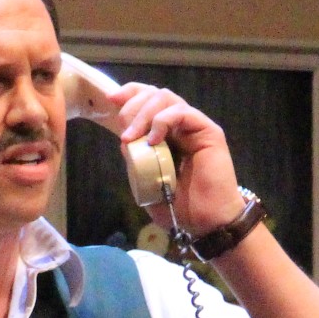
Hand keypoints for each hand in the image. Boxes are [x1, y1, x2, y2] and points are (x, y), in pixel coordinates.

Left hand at [104, 82, 247, 238]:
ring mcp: (194, 126)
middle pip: (154, 94)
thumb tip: (124, 140)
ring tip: (134, 137)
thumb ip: (135, 160)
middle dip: (133, 106)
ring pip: (166, 98)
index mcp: (164, 134)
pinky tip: (154, 141)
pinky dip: (163, 121)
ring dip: (144, 114)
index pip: (147, 101)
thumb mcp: (146, 182)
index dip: (129, 94)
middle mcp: (179, 125)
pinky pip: (182, 113)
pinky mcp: (208, 131)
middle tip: (125, 131)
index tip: (110, 99)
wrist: (205, 223)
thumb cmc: (179, 207)